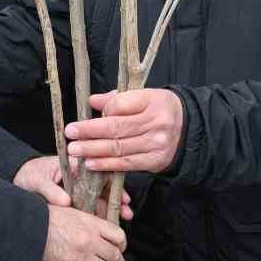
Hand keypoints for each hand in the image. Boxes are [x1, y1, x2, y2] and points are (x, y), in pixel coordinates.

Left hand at [13, 156, 133, 220]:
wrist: (16, 179)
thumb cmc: (28, 175)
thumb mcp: (37, 180)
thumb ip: (50, 190)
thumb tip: (65, 202)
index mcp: (74, 166)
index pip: (99, 172)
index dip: (113, 185)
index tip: (122, 197)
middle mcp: (80, 177)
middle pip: (103, 187)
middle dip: (117, 200)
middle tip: (127, 212)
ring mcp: (77, 189)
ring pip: (99, 199)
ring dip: (110, 209)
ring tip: (122, 220)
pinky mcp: (73, 200)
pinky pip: (89, 207)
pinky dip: (98, 215)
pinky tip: (106, 225)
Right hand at [39, 204, 126, 260]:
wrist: (25, 230)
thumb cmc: (43, 218)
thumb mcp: (68, 210)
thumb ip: (85, 220)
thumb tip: (94, 228)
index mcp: (90, 224)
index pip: (118, 236)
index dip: (122, 245)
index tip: (120, 249)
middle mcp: (89, 241)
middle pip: (115, 256)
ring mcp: (79, 258)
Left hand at [65, 88, 183, 173]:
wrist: (189, 128)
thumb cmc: (159, 109)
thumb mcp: (144, 96)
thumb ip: (117, 99)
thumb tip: (92, 101)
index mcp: (152, 100)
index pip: (121, 105)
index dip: (101, 112)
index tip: (85, 116)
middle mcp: (156, 122)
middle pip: (117, 128)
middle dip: (90, 132)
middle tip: (70, 133)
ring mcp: (156, 143)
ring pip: (119, 148)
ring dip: (93, 150)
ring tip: (75, 150)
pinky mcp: (155, 161)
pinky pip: (127, 164)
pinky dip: (107, 164)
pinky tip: (91, 163)